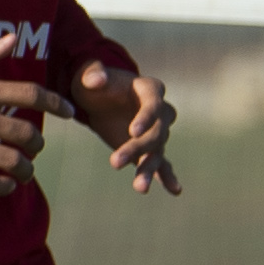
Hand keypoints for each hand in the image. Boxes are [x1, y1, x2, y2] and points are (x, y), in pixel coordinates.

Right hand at [0, 33, 53, 195]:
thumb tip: (14, 39)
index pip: (32, 95)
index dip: (57, 104)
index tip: (69, 112)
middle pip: (27, 133)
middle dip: (37, 144)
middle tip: (34, 148)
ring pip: (12, 161)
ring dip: (25, 168)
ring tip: (23, 171)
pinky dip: (3, 186)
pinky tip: (5, 185)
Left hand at [69, 55, 181, 195]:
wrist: (98, 96)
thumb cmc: (94, 81)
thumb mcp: (88, 74)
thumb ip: (92, 74)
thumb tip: (97, 80)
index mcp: (149, 89)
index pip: (154, 105)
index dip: (146, 118)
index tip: (132, 132)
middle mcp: (160, 111)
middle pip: (156, 132)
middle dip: (137, 148)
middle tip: (114, 162)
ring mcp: (156, 131)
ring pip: (157, 151)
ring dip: (149, 169)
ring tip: (140, 188)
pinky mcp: (148, 147)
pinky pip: (162, 162)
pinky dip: (167, 176)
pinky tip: (175, 190)